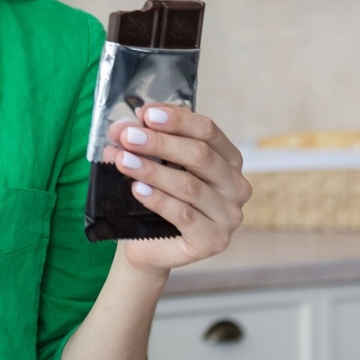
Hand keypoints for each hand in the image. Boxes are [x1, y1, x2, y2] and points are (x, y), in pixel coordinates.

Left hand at [110, 106, 250, 274]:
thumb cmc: (157, 197)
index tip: (146, 114)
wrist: (148, 245)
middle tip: (128, 136)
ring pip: (189, 185)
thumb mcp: (156, 163)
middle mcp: (236, 187)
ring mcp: (229, 216)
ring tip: (123, 160)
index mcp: (228, 160)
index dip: (177, 120)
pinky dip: (158, 199)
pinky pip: (184, 215)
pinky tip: (138, 189)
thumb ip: (148, 142)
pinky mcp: (213, 240)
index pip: (208, 131)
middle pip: (200, 155)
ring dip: (152, 170)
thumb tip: (126, 126)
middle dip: (160, 143)